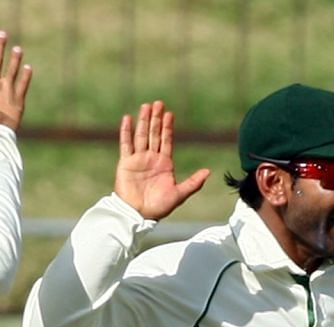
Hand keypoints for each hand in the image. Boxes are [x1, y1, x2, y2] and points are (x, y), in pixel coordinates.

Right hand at [114, 100, 209, 220]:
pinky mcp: (126, 163)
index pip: (166, 140)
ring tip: (146, 106)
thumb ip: (193, 183)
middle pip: (154, 134)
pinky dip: (126, 131)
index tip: (169, 114)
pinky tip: (128, 118)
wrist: (137, 215)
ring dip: (143, 121)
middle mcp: (151, 159)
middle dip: (156, 119)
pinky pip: (126, 144)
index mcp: (164, 164)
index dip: (168, 127)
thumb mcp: (179, 194)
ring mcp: (138, 160)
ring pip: (141, 135)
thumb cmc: (158, 208)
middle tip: (158, 103)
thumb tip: (208, 172)